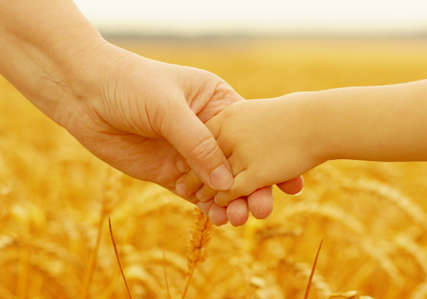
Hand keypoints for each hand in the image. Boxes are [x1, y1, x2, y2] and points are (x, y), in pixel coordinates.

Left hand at [59, 43, 301, 224]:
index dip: (269, 157)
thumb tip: (226, 183)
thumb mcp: (169, 108)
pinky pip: (194, 193)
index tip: (289, 181)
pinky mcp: (170, 172)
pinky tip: (218, 219)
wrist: (86, 94)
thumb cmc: (131, 85)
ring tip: (241, 219)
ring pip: (218, 182)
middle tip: (264, 209)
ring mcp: (189, 153)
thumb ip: (198, 143)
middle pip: (238, 163)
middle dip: (253, 186)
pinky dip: (207, 207)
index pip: (251, 134)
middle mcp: (207, 130)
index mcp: (217, 103)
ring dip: (231, 202)